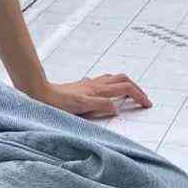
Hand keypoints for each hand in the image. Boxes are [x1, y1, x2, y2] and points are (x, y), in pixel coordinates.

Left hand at [37, 74, 151, 118]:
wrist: (41, 93)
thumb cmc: (58, 102)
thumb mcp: (81, 106)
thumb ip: (100, 105)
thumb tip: (117, 108)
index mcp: (98, 90)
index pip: (126, 88)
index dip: (139, 95)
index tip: (147, 104)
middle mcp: (96, 85)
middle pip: (123, 80)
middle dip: (136, 88)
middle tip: (143, 98)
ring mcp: (89, 85)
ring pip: (113, 79)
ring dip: (125, 84)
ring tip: (131, 94)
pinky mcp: (82, 87)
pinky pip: (102, 82)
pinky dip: (112, 85)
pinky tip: (108, 92)